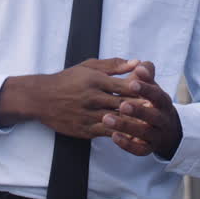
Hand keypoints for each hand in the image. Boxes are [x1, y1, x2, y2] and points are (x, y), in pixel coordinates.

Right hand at [0, 58, 143, 137]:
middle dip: (141, 109)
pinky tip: (131, 135)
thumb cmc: (67, 79)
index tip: (155, 93)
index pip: (124, 86)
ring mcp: (87, 115)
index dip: (142, 90)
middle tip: (158, 112)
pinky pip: (105, 133)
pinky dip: (119, 134)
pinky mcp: (83, 129)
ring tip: (150, 126)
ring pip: (116, 121)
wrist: (41, 98)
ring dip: (133, 124)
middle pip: (122, 104)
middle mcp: (92, 98)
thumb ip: (113, 65)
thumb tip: (137, 62)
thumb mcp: (88, 66)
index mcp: (95, 80)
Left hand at [102, 61, 183, 158]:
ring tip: (107, 119)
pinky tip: (113, 136)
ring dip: (126, 126)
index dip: (146, 89)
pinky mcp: (148, 148)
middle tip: (122, 104)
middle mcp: (162, 119)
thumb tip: (140, 64)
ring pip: (144, 133)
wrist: (168, 131)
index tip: (132, 82)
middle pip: (152, 116)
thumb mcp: (153, 89)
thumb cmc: (153, 104)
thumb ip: (146, 77)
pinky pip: (139, 150)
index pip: (157, 95)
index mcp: (163, 102)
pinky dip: (127, 144)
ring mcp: (156, 135)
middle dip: (138, 111)